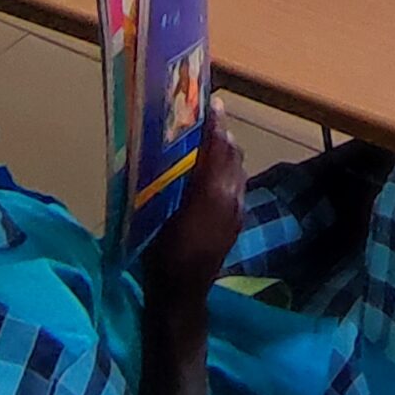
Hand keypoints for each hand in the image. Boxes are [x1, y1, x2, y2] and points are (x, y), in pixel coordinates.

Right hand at [148, 99, 247, 297]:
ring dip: (227, 152)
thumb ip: (168, 179)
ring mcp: (238, 208)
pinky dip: (229, 171)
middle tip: (206, 118)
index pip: (217, 145)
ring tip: (209, 143)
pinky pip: (238, 184)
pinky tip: (214, 174)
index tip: (212, 101)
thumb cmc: (160, 251)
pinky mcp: (238, 220)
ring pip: (238, 168)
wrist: (182, 293)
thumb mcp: (157, 212)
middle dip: (221, 134)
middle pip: (232, 153)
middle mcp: (231, 195)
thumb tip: (170, 148)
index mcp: (210, 190)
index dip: (215, 122)